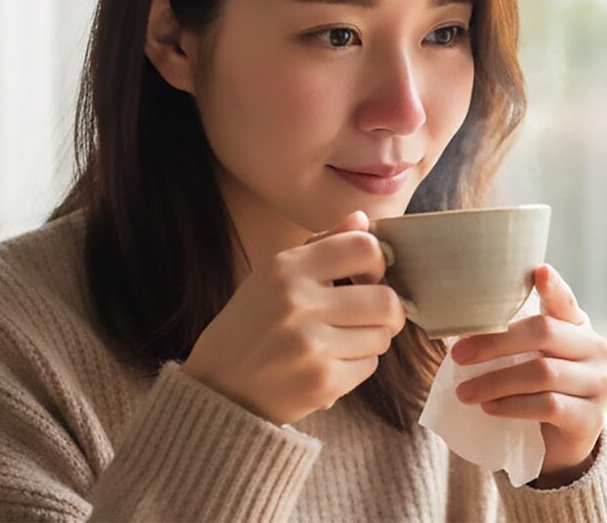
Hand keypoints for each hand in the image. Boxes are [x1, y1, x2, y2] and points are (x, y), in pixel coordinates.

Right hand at [182, 211, 405, 425]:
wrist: (219, 387)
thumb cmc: (252, 325)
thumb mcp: (275, 275)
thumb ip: (323, 245)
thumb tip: (362, 219)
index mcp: (287, 269)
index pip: (364, 247)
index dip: (378, 262)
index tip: (369, 276)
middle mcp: (299, 303)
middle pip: (386, 299)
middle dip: (388, 310)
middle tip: (374, 316)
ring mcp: (311, 345)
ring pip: (382, 335)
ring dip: (371, 339)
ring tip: (344, 340)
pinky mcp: (322, 382)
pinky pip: (369, 366)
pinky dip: (358, 365)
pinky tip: (331, 363)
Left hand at [449, 264, 606, 487]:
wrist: (560, 442)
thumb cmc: (536, 388)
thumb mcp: (528, 356)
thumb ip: (511, 336)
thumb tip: (457, 323)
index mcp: (576, 325)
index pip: (564, 300)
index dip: (553, 286)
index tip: (538, 271)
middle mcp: (594, 348)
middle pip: (543, 333)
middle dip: (495, 343)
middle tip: (458, 355)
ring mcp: (597, 383)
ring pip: (542, 373)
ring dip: (495, 382)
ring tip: (465, 392)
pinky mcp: (590, 418)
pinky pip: (547, 405)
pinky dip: (512, 406)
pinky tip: (490, 408)